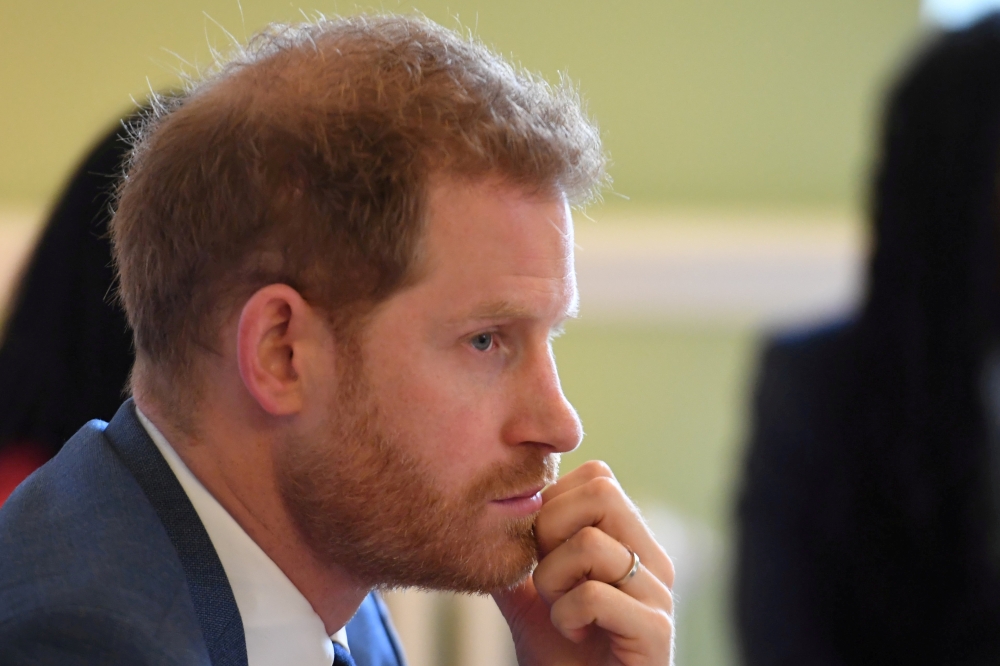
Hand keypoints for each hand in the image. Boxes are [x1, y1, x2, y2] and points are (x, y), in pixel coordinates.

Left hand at [493, 461, 673, 665]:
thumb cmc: (564, 659)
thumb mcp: (530, 601)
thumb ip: (515, 560)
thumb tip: (481, 520)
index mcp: (630, 541)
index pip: (597, 476)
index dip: (554, 503)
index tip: (542, 551)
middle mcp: (652, 558)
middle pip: (601, 491)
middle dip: (551, 530)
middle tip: (548, 577)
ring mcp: (658, 594)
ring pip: (589, 543)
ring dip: (553, 581)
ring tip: (560, 612)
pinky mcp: (656, 631)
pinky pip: (595, 596)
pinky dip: (566, 617)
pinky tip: (575, 636)